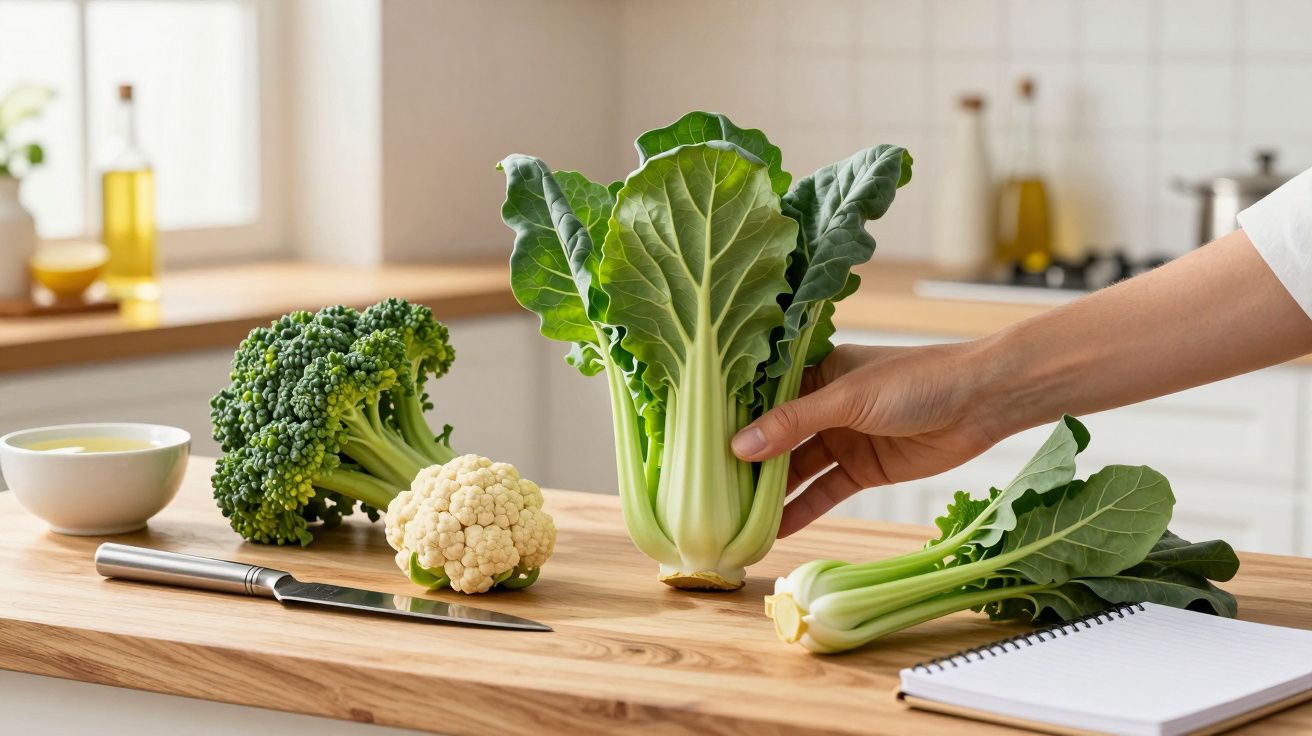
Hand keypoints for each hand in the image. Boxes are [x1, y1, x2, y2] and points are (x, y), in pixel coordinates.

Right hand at [731, 341, 1005, 536]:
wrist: (980, 403)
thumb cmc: (916, 380)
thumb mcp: (847, 397)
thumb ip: (794, 422)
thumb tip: (739, 447)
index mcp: (813, 371)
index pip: (761, 397)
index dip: (730, 418)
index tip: (694, 440)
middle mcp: (821, 405)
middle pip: (773, 437)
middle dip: (744, 461)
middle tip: (705, 487)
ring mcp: (840, 438)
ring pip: (794, 468)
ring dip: (768, 491)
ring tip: (731, 515)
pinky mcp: (861, 469)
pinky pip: (822, 492)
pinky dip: (800, 510)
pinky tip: (772, 529)